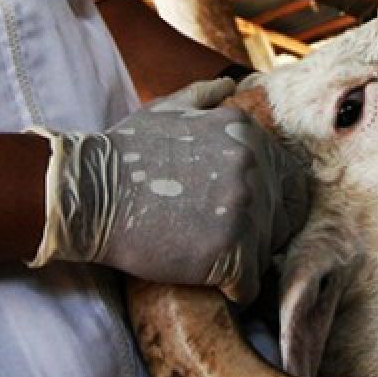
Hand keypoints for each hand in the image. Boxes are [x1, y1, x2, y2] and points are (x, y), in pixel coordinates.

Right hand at [29, 78, 308, 303]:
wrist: (87, 193)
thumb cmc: (121, 154)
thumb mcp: (165, 109)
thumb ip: (204, 96)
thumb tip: (230, 85)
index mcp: (247, 133)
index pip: (289, 182)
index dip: (269, 205)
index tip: (240, 219)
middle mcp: (255, 166)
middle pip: (282, 219)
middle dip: (258, 235)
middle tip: (220, 243)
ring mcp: (245, 208)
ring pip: (267, 252)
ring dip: (243, 263)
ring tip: (208, 260)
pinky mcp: (230, 249)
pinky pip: (250, 285)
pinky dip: (234, 291)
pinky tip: (211, 284)